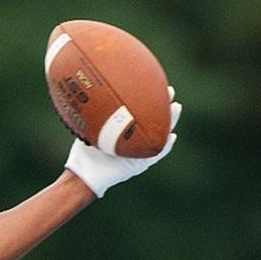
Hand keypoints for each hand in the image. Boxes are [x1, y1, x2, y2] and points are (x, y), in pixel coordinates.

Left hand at [65, 86, 181, 197]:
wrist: (84, 176)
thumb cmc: (84, 154)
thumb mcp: (88, 132)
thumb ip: (93, 118)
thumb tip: (86, 95)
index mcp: (125, 132)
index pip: (141, 113)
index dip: (148, 100)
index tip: (152, 83)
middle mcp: (134, 141)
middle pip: (154, 121)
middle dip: (163, 106)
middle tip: (169, 91)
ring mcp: (139, 152)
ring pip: (159, 135)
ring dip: (169, 122)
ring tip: (176, 108)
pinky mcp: (139, 165)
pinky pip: (156, 154)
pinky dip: (165, 146)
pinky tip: (172, 136)